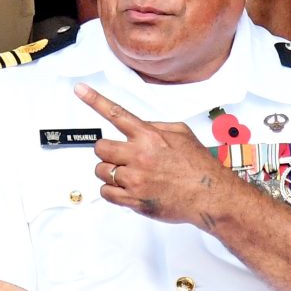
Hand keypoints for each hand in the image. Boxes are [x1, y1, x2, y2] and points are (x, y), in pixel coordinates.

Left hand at [81, 85, 236, 228]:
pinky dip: (112, 191)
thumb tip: (139, 126)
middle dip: (107, 151)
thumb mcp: (182, 133)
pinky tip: (126, 188)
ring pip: (101, 171)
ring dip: (110, 171)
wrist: (211, 195)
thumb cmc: (199, 166)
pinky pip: (106, 193)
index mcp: (149, 136)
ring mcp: (135, 179)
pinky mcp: (134, 200)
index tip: (80, 90)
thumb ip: (156, 126)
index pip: (116, 113)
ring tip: (130, 174)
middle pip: (100, 147)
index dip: (94, 100)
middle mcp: (139, 155)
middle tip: (119, 156)